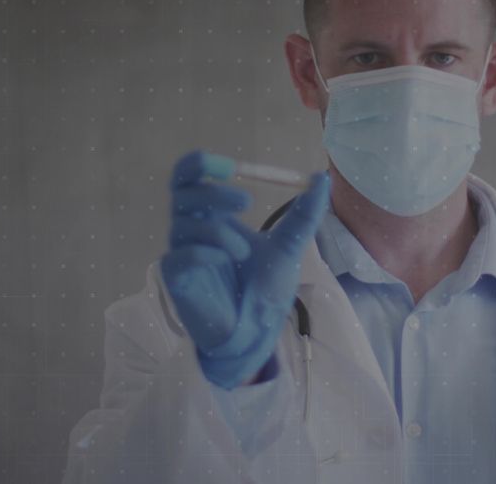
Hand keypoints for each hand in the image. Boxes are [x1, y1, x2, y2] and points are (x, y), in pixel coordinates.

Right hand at [159, 150, 330, 389]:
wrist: (257, 332)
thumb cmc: (264, 290)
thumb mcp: (289, 247)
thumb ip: (303, 215)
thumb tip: (320, 178)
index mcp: (213, 215)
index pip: (190, 176)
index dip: (201, 163)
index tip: (231, 167)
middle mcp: (192, 229)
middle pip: (181, 191)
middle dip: (212, 191)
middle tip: (246, 202)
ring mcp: (181, 252)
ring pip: (185, 223)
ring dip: (220, 232)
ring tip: (244, 252)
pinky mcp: (175, 277)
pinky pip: (182, 254)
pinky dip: (206, 252)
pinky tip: (225, 262)